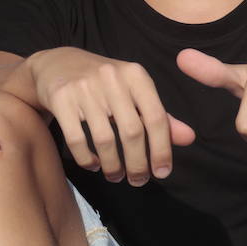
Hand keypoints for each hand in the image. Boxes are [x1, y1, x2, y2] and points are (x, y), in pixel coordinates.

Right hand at [27, 47, 193, 184]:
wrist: (57, 64)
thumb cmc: (103, 83)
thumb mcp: (133, 91)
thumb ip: (159, 115)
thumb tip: (189, 138)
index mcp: (135, 75)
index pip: (156, 117)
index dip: (162, 149)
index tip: (162, 173)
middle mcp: (112, 77)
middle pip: (132, 132)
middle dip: (137, 164)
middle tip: (137, 181)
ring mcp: (84, 87)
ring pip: (105, 139)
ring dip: (112, 166)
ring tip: (115, 176)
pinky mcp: (61, 98)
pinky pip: (77, 139)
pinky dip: (87, 159)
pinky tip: (93, 165)